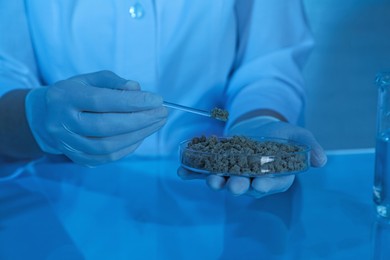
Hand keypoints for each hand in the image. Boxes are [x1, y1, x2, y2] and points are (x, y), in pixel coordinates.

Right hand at [25, 70, 167, 165]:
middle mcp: (62, 123)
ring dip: (139, 135)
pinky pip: (108, 157)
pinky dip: (129, 147)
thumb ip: (114, 81)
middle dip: (140, 120)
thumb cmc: (75, 93)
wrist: (48, 117)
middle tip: (162, 113)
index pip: (101, 101)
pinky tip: (142, 135)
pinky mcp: (78, 158)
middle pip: (105, 126)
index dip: (132, 101)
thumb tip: (137, 89)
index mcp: (64, 98)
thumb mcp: (89, 79)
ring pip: (108, 146)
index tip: (157, 99)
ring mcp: (68, 144)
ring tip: (157, 123)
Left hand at [178, 118, 326, 197]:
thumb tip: (321, 160)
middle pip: (247, 187)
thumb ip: (308, 146)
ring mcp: (234, 173)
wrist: (258, 127)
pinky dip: (193, 173)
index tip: (261, 183)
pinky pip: (205, 172)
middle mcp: (253, 179)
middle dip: (239, 187)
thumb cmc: (281, 135)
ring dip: (216, 182)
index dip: (268, 184)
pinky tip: (182, 172)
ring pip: (225, 181)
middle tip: (234, 186)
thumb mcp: (297, 135)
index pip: (273, 183)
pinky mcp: (219, 166)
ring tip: (210, 179)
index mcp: (275, 175)